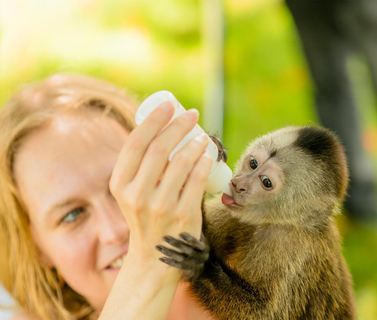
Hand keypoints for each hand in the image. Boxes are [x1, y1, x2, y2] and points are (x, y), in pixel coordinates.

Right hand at [109, 101, 212, 265]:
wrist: (154, 255)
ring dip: (195, 142)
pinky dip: (204, 163)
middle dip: (178, 125)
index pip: (135, 143)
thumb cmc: (146, 214)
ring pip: (181, 163)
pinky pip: (197, 181)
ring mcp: (160, 207)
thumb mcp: (131, 192)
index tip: (169, 104)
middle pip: (159, 148)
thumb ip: (140, 166)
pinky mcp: (183, 216)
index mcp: (120, 184)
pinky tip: (207, 155)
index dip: (153, 119)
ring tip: (202, 136)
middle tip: (192, 114)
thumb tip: (162, 127)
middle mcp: (136, 195)